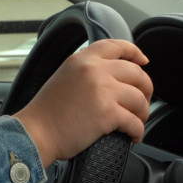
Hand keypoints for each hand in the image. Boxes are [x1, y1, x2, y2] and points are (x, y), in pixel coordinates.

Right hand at [13, 39, 152, 166]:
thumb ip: (86, 71)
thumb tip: (112, 77)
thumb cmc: (46, 112)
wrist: (36, 132)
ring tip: (136, 122)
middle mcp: (94, 70)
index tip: (143, 61)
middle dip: (145, 90)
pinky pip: (135, 122)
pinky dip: (137, 132)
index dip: (135, 53)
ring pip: (140, 99)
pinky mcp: (108, 113)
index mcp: (82, 60)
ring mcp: (102, 90)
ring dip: (142, 113)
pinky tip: (131, 136)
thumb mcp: (64, 77)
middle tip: (142, 102)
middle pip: (137, 73)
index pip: (116, 46)